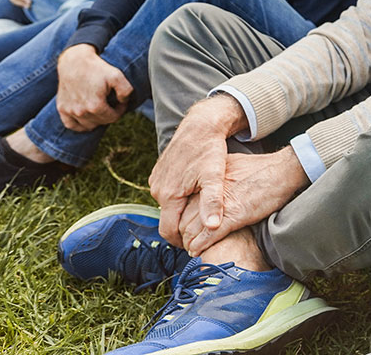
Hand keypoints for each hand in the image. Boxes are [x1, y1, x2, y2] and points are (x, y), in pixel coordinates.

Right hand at [56, 44, 134, 130]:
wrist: (75, 61)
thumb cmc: (97, 68)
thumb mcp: (117, 76)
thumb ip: (126, 91)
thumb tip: (123, 102)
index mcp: (95, 106)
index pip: (113, 118)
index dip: (120, 110)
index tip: (120, 101)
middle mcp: (81, 112)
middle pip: (101, 122)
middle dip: (109, 114)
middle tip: (112, 102)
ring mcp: (69, 111)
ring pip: (88, 125)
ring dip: (97, 119)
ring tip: (101, 108)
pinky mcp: (61, 108)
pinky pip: (71, 125)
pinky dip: (80, 124)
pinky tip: (87, 116)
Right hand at [149, 94, 246, 247]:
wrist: (200, 125)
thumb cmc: (209, 151)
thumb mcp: (214, 177)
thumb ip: (212, 203)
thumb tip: (213, 228)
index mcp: (168, 195)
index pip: (168, 232)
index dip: (183, 241)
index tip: (198, 243)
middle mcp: (157, 189)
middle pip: (168, 219)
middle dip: (183, 226)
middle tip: (203, 228)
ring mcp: (156, 181)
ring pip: (168, 206)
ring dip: (181, 211)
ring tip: (201, 211)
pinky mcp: (158, 173)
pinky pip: (166, 193)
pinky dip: (178, 198)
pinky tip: (195, 195)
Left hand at [177, 148, 309, 254]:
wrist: (283, 170)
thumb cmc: (262, 168)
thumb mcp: (232, 165)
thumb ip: (218, 177)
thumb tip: (211, 186)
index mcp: (208, 180)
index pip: (184, 204)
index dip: (182, 219)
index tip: (185, 227)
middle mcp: (209, 192)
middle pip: (183, 218)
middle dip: (182, 234)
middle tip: (186, 243)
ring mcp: (220, 205)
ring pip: (192, 230)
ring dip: (189, 243)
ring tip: (191, 249)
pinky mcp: (233, 217)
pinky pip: (208, 236)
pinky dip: (200, 246)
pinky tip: (198, 252)